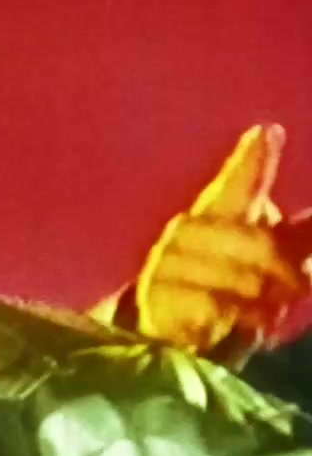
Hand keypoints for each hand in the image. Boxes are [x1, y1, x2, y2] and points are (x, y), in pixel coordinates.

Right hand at [136, 124, 311, 352]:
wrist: (166, 322)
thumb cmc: (227, 279)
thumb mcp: (269, 255)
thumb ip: (301, 236)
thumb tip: (303, 175)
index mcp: (218, 208)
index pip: (241, 181)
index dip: (253, 161)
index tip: (267, 133)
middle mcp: (188, 228)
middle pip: (258, 245)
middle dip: (286, 272)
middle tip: (296, 290)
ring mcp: (167, 261)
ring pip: (241, 280)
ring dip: (264, 302)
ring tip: (268, 312)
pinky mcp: (157, 296)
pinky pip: (215, 306)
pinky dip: (238, 319)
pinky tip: (242, 322)